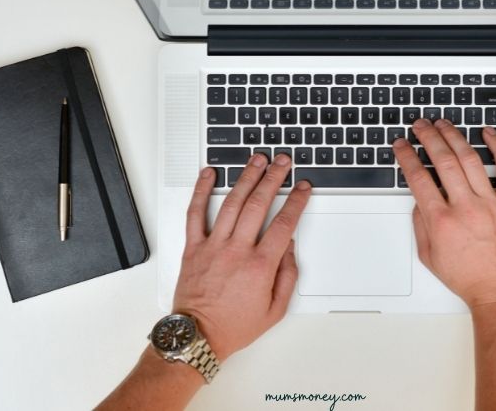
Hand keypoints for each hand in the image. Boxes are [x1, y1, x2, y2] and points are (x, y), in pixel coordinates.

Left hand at [172, 153, 310, 361]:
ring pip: (232, 203)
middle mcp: (236, 251)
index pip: (284, 223)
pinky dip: (201, 191)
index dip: (297, 201)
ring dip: (246, 177)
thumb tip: (289, 247)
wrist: (198, 336)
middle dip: (274, 178)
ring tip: (256, 160)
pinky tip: (209, 174)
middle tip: (282, 163)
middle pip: (259, 204)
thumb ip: (287, 276)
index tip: (303, 188)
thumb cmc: (233, 325)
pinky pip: (195, 213)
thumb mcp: (275, 309)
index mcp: (259, 266)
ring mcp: (213, 246)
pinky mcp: (193, 247)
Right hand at [393, 119, 495, 307]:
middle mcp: (466, 208)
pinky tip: (488, 134)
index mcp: (442, 221)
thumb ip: (421, 224)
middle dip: (427, 138)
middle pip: (443, 161)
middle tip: (420, 126)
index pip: (419, 178)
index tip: (402, 146)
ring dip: (454, 136)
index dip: (407, 156)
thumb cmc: (468, 277)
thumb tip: (419, 200)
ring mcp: (491, 203)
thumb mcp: (429, 256)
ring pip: (470, 159)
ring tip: (444, 124)